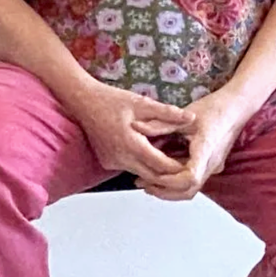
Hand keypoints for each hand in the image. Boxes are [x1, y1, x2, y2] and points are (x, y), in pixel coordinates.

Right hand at [67, 80, 190, 182]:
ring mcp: (112, 162)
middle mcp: (120, 158)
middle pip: (152, 176)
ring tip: (173, 160)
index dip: (178, 167)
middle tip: (187, 166)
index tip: (192, 162)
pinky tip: (152, 154)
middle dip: (170, 173)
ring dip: (156, 169)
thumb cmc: (111, 100)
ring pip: (141, 174)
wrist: (83, 102)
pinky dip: (142, 165)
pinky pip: (129, 168)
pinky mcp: (107, 162)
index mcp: (131, 144)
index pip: (160, 165)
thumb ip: (168, 113)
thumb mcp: (142, 103)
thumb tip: (191, 118)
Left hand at [137, 89, 252, 201]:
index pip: (190, 178)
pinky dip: (178, 182)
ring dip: (170, 190)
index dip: (169, 182)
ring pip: (192, 189)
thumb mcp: (186, 115)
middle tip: (143, 184)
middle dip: (165, 191)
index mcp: (206, 151)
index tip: (151, 177)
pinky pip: (194, 181)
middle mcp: (211, 164)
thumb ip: (161, 124)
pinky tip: (163, 174)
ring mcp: (213, 166)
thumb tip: (135, 127)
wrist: (237, 107)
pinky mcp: (212, 165)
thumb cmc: (214, 108)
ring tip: (148, 182)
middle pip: (189, 190)